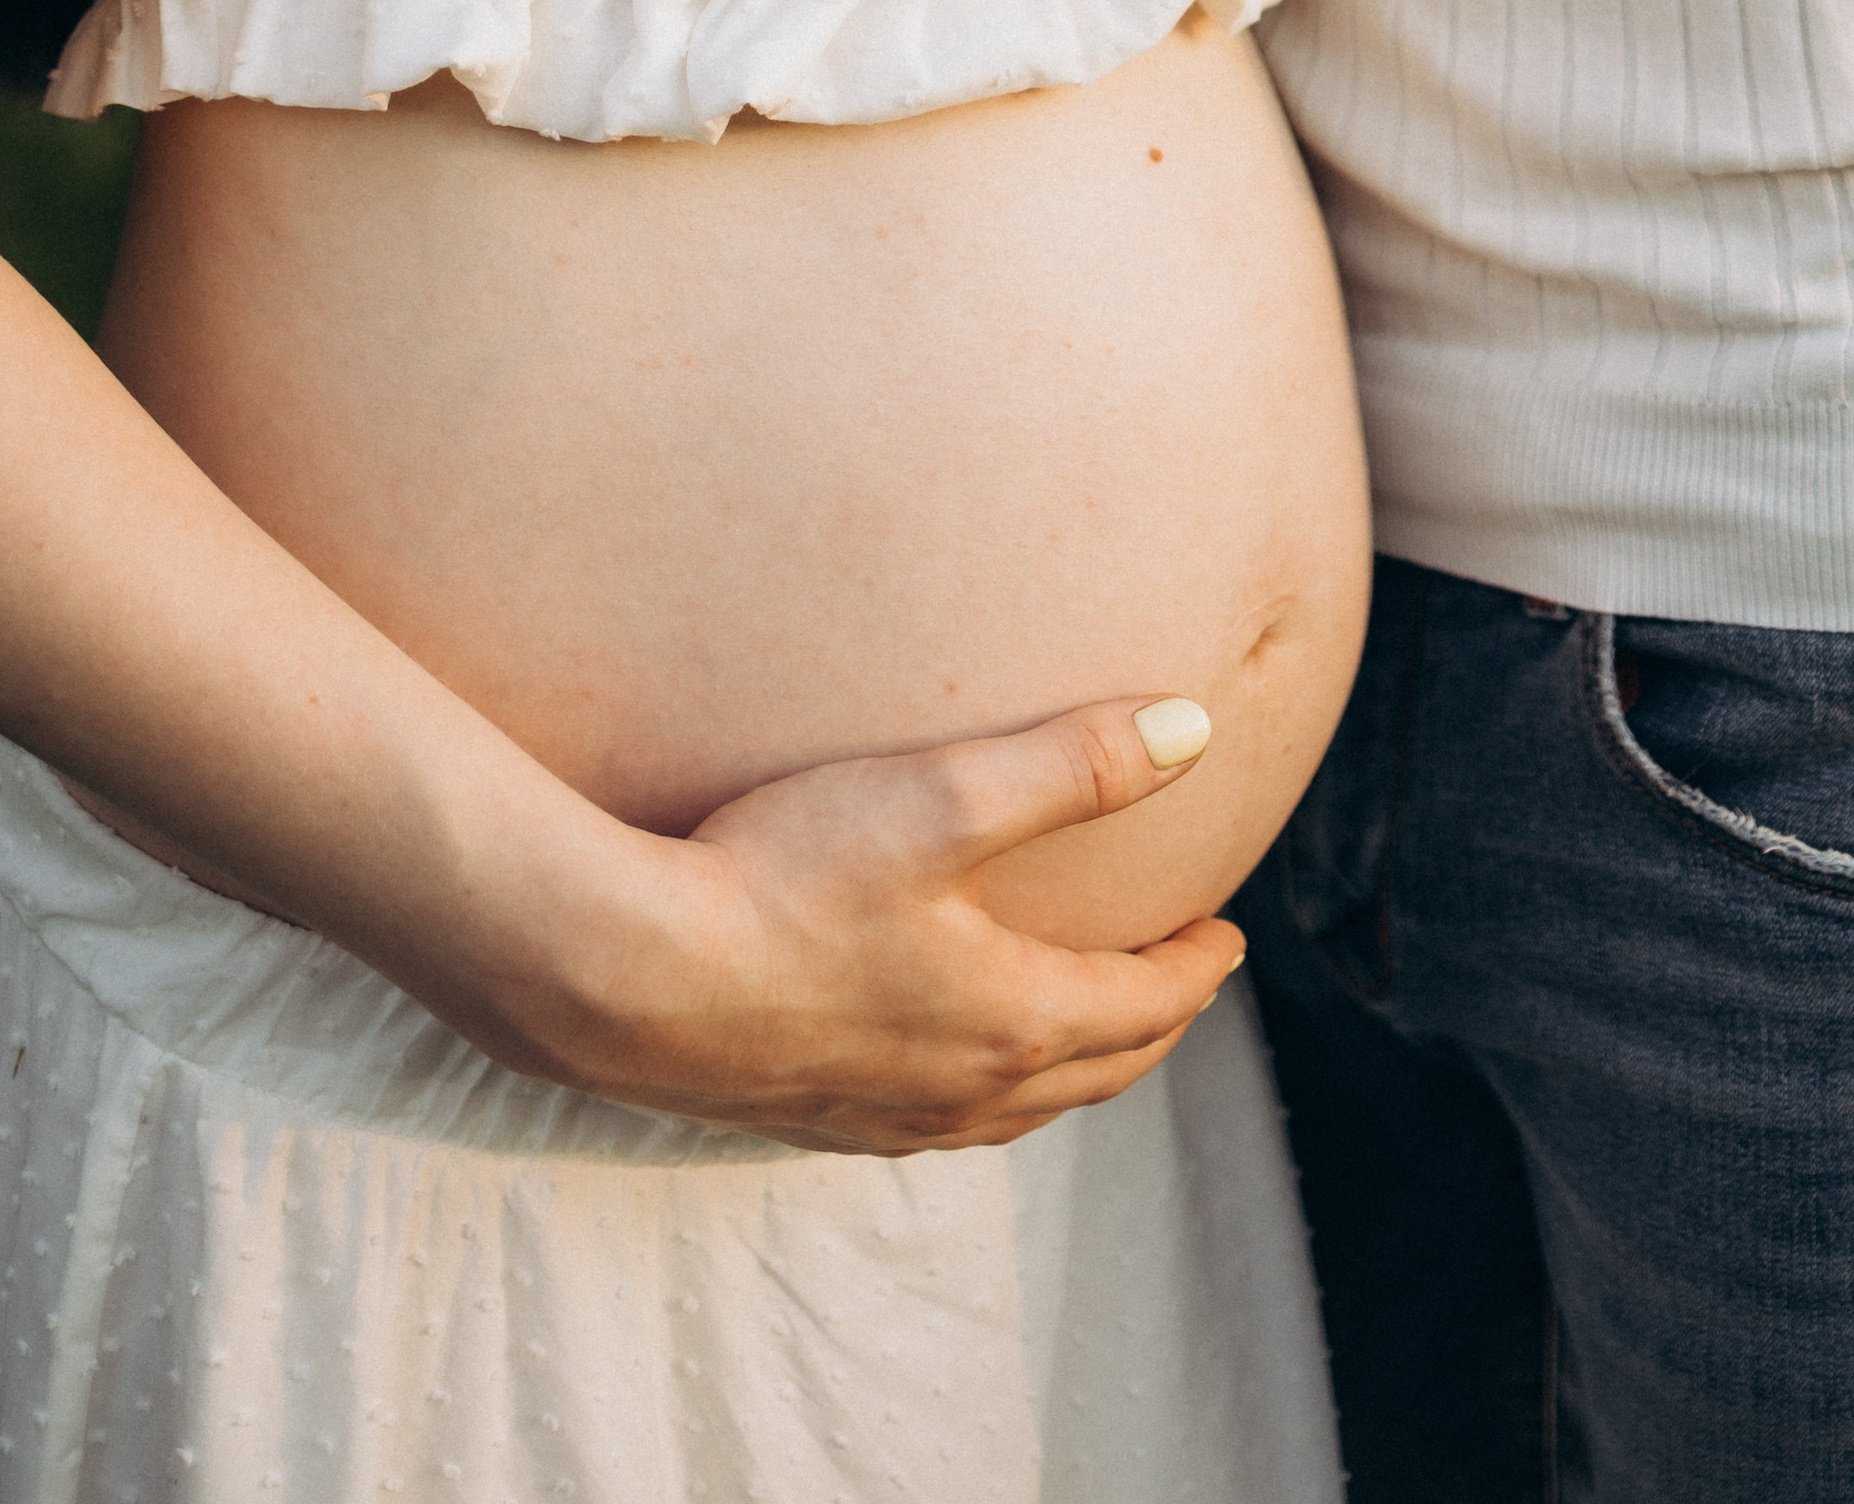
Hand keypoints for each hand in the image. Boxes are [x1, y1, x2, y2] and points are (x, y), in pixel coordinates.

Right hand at [508, 692, 1243, 1153]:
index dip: (1198, 967)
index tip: (1226, 934)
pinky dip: (989, 1097)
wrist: (627, 978)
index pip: (1146, 1005)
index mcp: (1014, 1019)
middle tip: (1179, 978)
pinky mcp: (815, 1122)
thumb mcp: (944, 798)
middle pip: (1098, 1070)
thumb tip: (1197, 726)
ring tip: (1085, 1024)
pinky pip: (941, 1127)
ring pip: (1021, 1111)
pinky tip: (952, 1067)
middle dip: (1152, 1024)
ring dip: (1075, 1068)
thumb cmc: (785, 878)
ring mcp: (887, 1120)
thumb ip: (1076, 763)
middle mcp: (964, 1093)